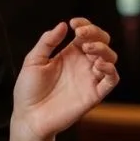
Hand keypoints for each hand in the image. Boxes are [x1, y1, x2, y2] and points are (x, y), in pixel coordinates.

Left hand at [12, 18, 118, 140]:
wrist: (29, 117)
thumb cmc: (28, 90)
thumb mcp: (33, 61)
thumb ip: (47, 42)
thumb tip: (63, 25)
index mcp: (68, 54)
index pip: (85, 34)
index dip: (84, 25)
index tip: (73, 23)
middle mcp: (82, 64)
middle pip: (101, 43)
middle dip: (96, 34)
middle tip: (81, 34)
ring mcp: (89, 78)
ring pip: (110, 58)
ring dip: (103, 49)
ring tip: (88, 48)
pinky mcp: (94, 94)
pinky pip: (111, 80)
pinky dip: (110, 70)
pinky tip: (99, 64)